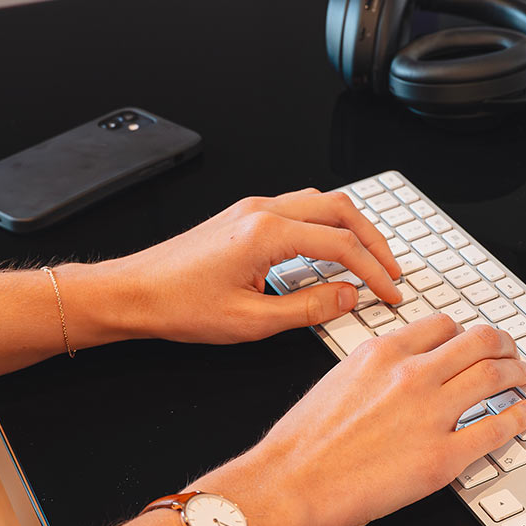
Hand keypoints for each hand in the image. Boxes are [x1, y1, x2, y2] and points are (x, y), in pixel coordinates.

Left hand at [114, 188, 401, 343]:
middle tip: (392, 271)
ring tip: (369, 260)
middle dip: (374, 241)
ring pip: (321, 203)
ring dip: (351, 229)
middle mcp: (262, 211)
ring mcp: (252, 209)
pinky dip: (326, 228)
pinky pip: (299, 210)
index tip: (391, 293)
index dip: (374, 271)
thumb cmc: (179, 306)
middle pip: (340, 210)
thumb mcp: (252, 322)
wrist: (133, 293)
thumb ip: (308, 308)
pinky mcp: (244, 217)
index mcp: (266, 234)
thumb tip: (348, 297)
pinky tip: (331, 253)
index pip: (341, 245)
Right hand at [199, 316, 525, 525]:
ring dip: (517, 373)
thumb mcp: (337, 383)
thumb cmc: (302, 445)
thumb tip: (399, 377)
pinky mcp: (443, 457)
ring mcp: (431, 414)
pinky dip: (519, 419)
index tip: (475, 340)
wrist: (290, 485)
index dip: (467, 332)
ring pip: (494, 375)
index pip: (443, 326)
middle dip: (503, 344)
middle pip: (478, 342)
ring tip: (525, 379)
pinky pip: (497, 428)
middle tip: (512, 353)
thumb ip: (375, 373)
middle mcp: (411, 375)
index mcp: (382, 353)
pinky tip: (525, 417)